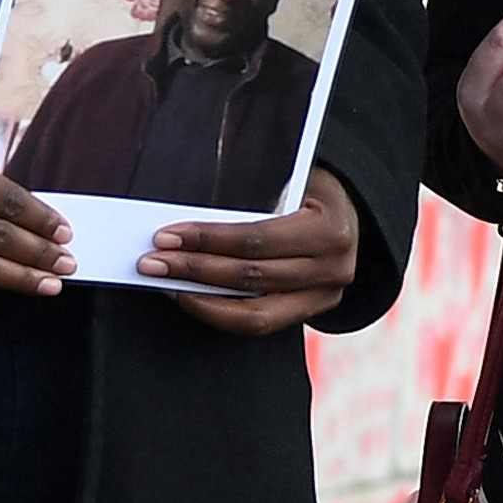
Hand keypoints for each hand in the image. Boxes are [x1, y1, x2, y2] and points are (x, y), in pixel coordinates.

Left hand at [147, 165, 365, 335]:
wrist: (351, 209)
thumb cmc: (308, 185)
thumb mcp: (288, 180)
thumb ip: (247, 199)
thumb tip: (182, 221)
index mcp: (331, 229)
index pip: (256, 239)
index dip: (207, 240)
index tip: (165, 236)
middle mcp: (335, 268)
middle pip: (251, 277)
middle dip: (194, 269)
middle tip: (151, 262)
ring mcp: (326, 295)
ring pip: (253, 311)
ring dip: (201, 297)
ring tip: (165, 283)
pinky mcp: (313, 310)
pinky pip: (260, 322)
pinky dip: (221, 312)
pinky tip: (191, 297)